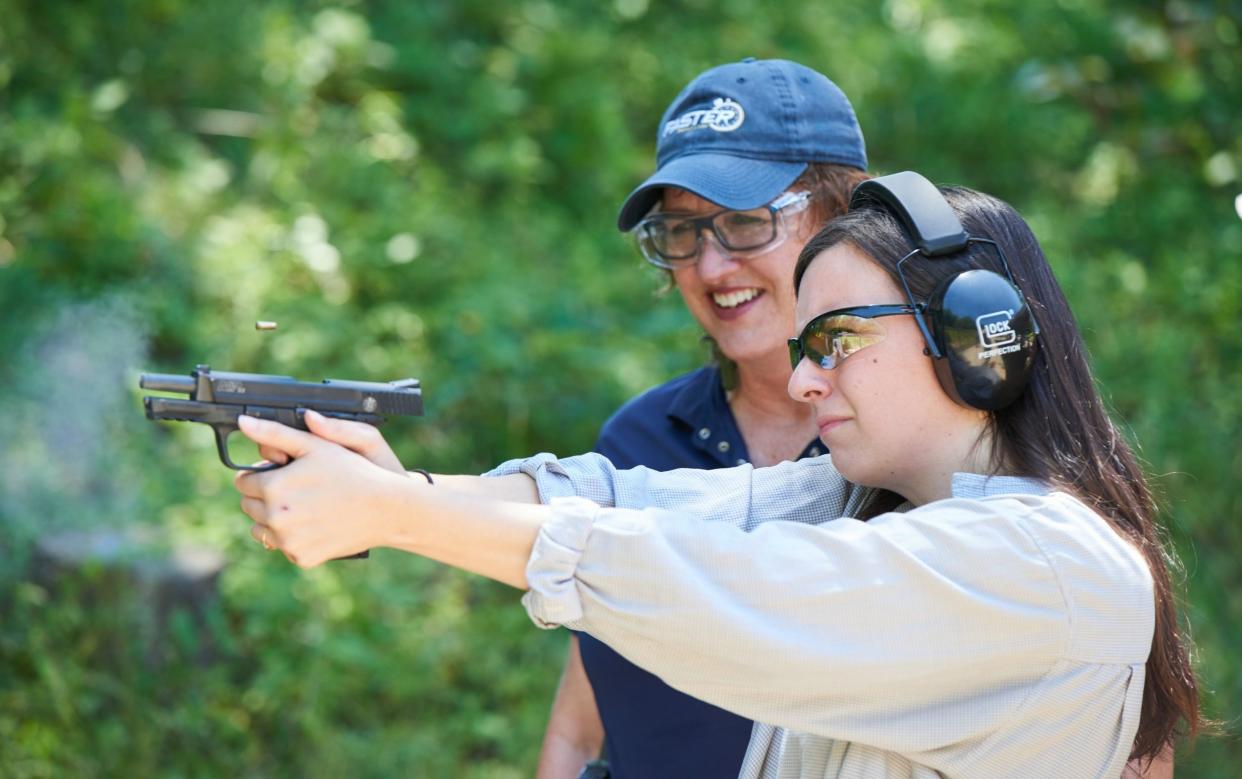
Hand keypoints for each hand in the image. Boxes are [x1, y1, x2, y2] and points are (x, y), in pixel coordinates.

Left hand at [233, 414, 409, 566]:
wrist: (386, 509)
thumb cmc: (353, 472)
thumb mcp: (315, 446)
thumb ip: (275, 433)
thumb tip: (243, 422)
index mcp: (273, 488)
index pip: (243, 481)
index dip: (262, 474)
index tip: (283, 473)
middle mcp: (275, 518)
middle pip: (249, 506)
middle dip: (266, 496)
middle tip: (297, 489)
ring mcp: (288, 542)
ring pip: (261, 529)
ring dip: (274, 519)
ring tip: (305, 507)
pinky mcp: (301, 558)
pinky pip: (284, 547)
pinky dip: (295, 538)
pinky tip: (316, 524)